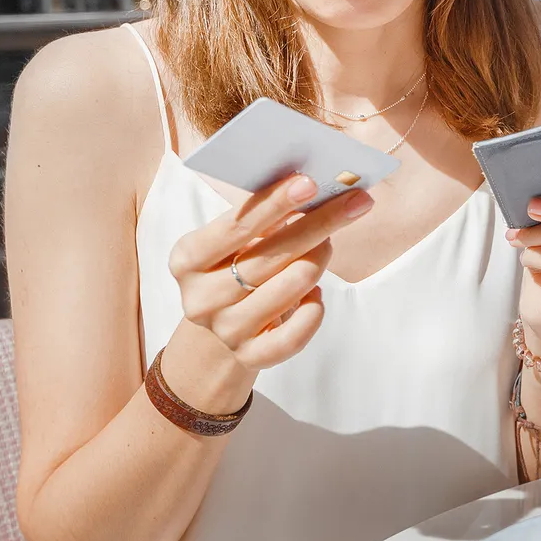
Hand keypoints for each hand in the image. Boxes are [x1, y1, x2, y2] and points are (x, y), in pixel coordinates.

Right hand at [168, 174, 372, 371]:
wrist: (220, 329)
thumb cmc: (234, 269)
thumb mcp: (234, 242)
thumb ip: (262, 217)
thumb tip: (312, 188)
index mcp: (188, 259)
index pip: (237, 226)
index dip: (274, 203)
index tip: (310, 183)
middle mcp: (200, 298)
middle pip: (269, 257)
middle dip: (317, 225)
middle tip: (353, 203)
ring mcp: (224, 330)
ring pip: (289, 290)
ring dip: (317, 262)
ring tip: (325, 247)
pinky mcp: (249, 357)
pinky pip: (295, 335)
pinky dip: (314, 310)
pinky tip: (316, 295)